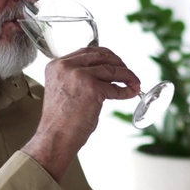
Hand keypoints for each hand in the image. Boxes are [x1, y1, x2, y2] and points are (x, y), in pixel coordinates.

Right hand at [24, 46, 140, 179]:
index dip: (106, 56)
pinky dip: (126, 91)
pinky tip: (130, 93)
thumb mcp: (64, 89)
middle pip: (101, 56)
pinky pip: (115, 87)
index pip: (87, 51)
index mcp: (56, 65)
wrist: (55, 137)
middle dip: (119, 63)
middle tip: (128, 73)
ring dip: (127, 76)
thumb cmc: (60, 121)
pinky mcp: (92, 89)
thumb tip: (103, 72)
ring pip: (111, 69)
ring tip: (134, 83)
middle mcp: (66, 66)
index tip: (116, 63)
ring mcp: (79, 76)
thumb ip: (77, 77)